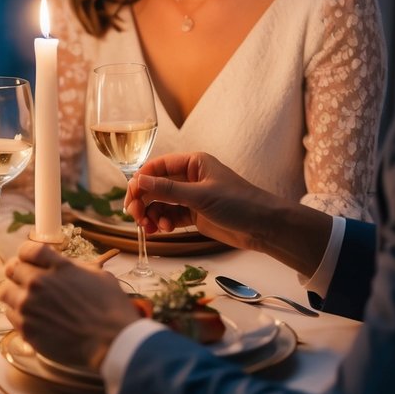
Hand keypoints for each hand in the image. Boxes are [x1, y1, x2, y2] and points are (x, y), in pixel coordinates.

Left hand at [0, 240, 139, 370]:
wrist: (110, 343)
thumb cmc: (111, 309)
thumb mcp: (99, 276)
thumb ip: (74, 268)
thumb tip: (61, 266)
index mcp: (59, 267)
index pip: (29, 250)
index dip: (27, 252)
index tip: (29, 257)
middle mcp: (39, 284)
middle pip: (12, 268)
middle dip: (18, 270)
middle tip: (23, 277)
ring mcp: (30, 308)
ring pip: (5, 291)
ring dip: (14, 291)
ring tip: (25, 298)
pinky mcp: (27, 330)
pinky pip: (10, 315)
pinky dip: (17, 313)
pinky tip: (30, 316)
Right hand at [125, 152, 333, 275]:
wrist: (264, 227)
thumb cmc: (239, 203)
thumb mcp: (201, 196)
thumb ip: (168, 190)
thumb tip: (138, 181)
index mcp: (194, 163)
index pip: (158, 166)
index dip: (141, 180)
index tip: (130, 196)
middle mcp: (190, 177)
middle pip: (156, 186)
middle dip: (144, 201)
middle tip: (136, 217)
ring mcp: (191, 197)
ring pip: (161, 203)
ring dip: (152, 214)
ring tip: (152, 229)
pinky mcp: (194, 214)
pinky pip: (170, 216)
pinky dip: (162, 223)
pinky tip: (162, 230)